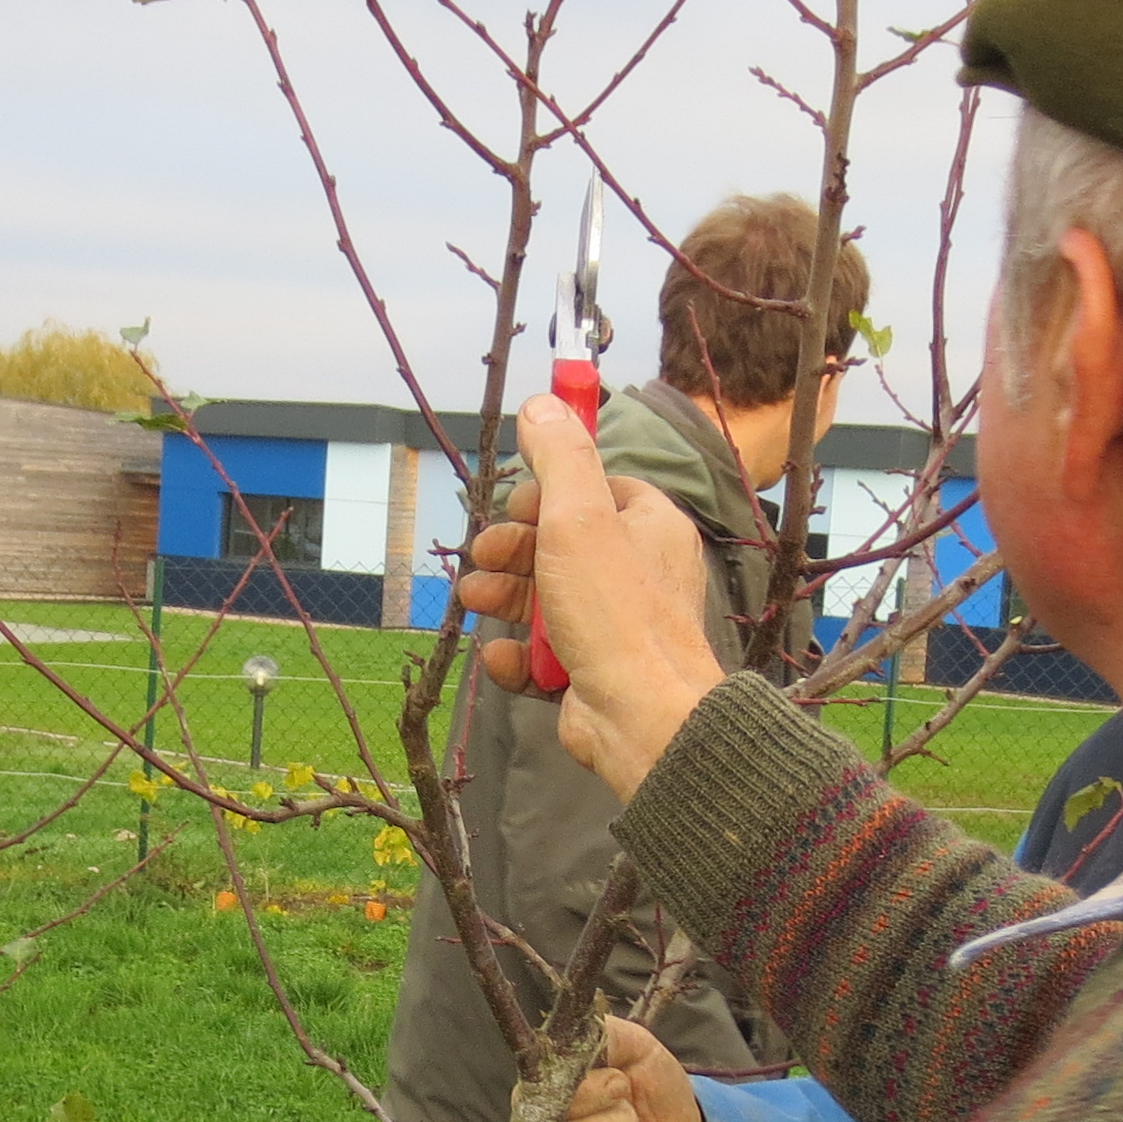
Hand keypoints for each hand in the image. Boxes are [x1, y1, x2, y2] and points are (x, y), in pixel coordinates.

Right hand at [459, 398, 724, 796]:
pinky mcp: (594, 673)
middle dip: (512, 549)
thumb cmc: (617, 613)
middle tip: (481, 555)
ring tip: (473, 599)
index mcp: (649, 528)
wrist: (642, 719)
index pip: (595, 491)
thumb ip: (559, 457)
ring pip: (547, 599)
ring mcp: (616, 626)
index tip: (513, 502)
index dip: (547, 492)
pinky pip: (545, 655)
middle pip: (561, 545)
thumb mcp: (578, 517)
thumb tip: (544, 402)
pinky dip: (517, 655)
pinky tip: (501, 655)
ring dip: (503, 596)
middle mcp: (638, 573)